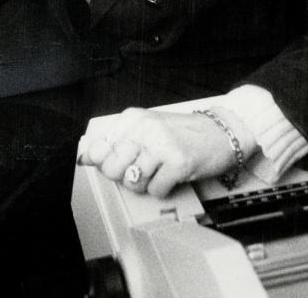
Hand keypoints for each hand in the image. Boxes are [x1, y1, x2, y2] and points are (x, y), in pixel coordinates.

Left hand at [77, 107, 240, 198]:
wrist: (221, 130)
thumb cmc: (183, 131)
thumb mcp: (146, 126)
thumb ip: (118, 139)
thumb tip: (85, 154)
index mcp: (133, 118)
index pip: (98, 148)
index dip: (102, 163)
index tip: (112, 164)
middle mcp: (144, 128)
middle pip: (112, 168)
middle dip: (123, 176)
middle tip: (141, 169)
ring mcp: (161, 145)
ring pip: (132, 182)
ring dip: (145, 184)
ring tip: (158, 171)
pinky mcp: (178, 163)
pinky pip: (156, 190)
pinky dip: (163, 189)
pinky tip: (171, 176)